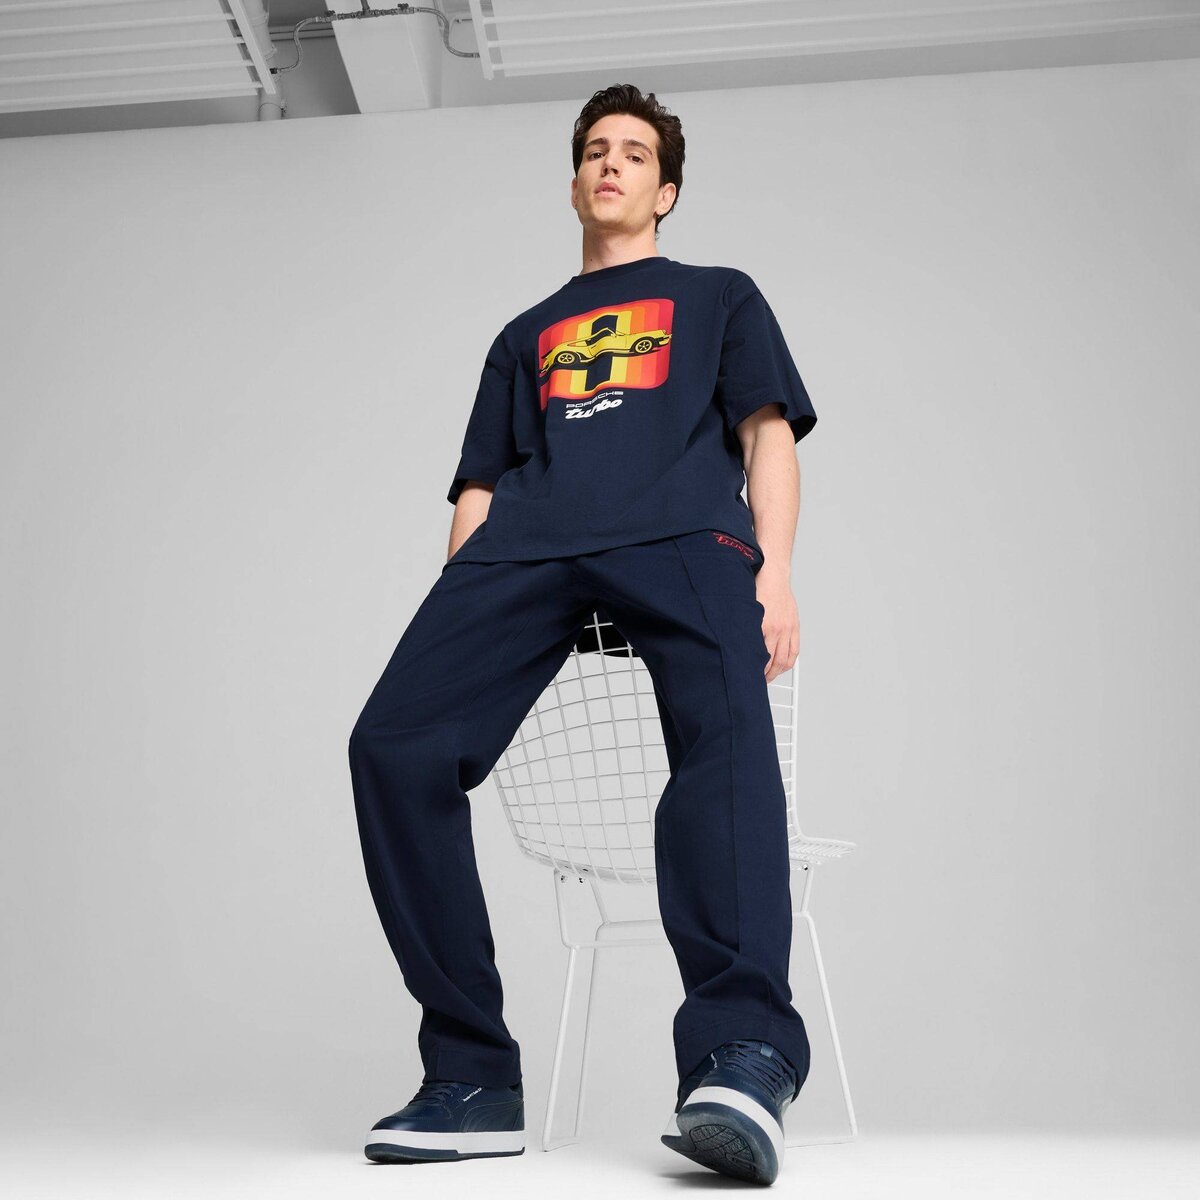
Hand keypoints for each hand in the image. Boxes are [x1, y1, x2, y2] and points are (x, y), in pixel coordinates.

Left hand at [755, 563, 798, 681]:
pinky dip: (789, 662)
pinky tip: (783, 666)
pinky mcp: (794, 626)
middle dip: (766, 676)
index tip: (748, 677)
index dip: (754, 671)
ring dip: (778, 671)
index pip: (760, 658)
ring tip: (769, 677)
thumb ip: (744, 629)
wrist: (773, 575)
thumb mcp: (744, 611)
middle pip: (774, 662)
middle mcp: (777, 630)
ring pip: (786, 659)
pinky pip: (794, 650)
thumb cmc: (756, 590)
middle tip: (757, 682)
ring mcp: (788, 629)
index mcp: (763, 627)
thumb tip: (736, 647)